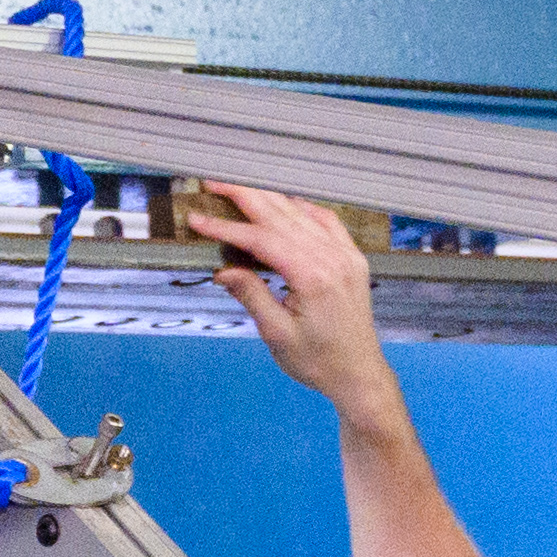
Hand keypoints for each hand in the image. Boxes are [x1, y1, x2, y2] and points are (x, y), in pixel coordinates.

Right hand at [182, 180, 393, 405]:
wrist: (358, 373)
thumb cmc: (318, 361)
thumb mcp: (276, 333)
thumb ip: (251, 294)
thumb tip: (223, 269)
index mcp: (313, 277)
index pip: (262, 239)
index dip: (226, 227)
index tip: (198, 219)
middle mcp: (333, 258)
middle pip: (281, 215)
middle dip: (244, 196)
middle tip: (214, 183)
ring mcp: (346, 255)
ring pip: (301, 214)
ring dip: (268, 199)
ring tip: (239, 189)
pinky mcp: (352, 258)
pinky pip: (326, 221)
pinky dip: (301, 209)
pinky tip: (283, 204)